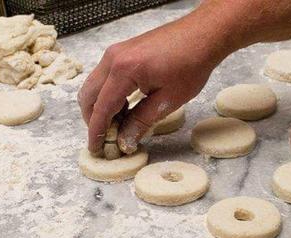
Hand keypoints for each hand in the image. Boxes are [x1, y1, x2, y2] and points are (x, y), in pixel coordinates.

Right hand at [78, 7, 234, 153]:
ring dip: (99, 106)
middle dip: (92, 119)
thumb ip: (141, 121)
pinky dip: (107, 94)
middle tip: (105, 138)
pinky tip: (123, 107)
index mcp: (123, 70)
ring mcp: (115, 52)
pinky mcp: (121, 51)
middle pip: (88, 96)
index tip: (96, 148)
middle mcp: (112, 59)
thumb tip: (124, 140)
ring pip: (93, 85)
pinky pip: (103, 76)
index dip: (96, 131)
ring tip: (117, 124)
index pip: (101, 108)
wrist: (202, 35)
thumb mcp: (168, 100)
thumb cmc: (191, 64)